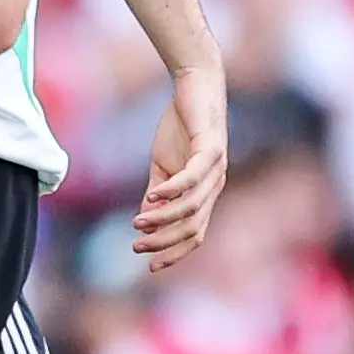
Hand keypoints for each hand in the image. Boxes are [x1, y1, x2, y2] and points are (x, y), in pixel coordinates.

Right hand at [132, 67, 227, 270]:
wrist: (195, 88)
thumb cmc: (181, 126)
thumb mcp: (162, 165)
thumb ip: (156, 193)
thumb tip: (144, 220)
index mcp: (205, 193)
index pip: (194, 233)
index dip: (174, 252)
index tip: (149, 265)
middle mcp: (215, 186)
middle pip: (193, 227)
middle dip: (165, 242)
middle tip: (136, 247)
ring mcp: (216, 169)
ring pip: (192, 207)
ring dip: (163, 219)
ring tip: (137, 223)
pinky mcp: (211, 149)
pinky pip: (192, 178)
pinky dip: (171, 190)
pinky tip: (150, 197)